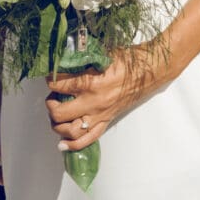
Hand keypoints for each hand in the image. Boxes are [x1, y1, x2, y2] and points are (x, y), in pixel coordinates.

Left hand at [45, 48, 163, 152]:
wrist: (149, 71)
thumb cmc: (128, 59)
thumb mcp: (102, 54)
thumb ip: (83, 59)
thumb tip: (65, 59)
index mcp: (90, 82)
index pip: (59, 85)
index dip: (50, 79)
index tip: (50, 76)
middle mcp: (93, 102)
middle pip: (59, 113)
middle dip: (51, 104)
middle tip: (53, 96)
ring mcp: (100, 115)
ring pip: (70, 131)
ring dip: (58, 125)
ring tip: (57, 114)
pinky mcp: (106, 121)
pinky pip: (88, 140)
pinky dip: (73, 144)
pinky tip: (63, 143)